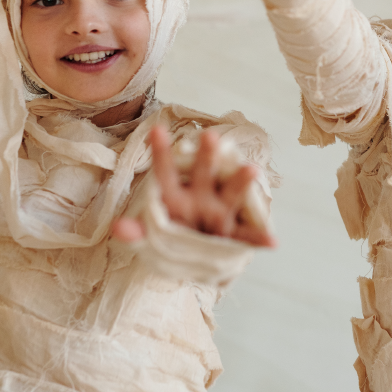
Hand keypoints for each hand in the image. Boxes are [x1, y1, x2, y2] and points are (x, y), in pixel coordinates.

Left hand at [111, 126, 274, 247]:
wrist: (193, 261)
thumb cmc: (171, 240)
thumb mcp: (150, 239)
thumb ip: (136, 234)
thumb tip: (119, 228)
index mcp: (175, 196)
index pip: (166, 172)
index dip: (160, 153)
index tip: (156, 130)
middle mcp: (200, 197)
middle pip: (203, 173)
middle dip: (206, 155)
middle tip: (209, 136)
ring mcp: (219, 214)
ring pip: (230, 194)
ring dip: (240, 181)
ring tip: (251, 170)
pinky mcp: (233, 236)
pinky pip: (248, 237)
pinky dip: (260, 240)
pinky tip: (272, 242)